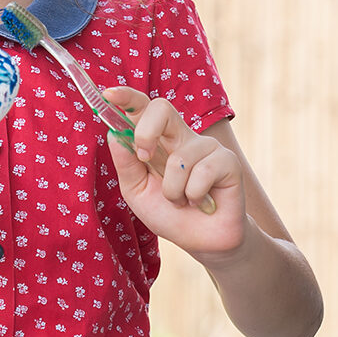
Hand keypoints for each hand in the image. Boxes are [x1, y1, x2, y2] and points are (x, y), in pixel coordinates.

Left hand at [103, 87, 246, 256]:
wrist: (203, 242)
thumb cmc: (170, 214)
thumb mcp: (137, 192)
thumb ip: (126, 164)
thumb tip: (113, 134)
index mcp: (160, 141)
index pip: (144, 110)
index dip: (128, 98)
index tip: (109, 95)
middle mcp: (184, 138)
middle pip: (162, 109)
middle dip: (146, 131)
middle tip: (144, 158)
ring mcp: (207, 147)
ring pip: (179, 158)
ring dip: (173, 190)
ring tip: (183, 202)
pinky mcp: (228, 161)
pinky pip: (202, 173)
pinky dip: (194, 195)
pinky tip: (202, 202)